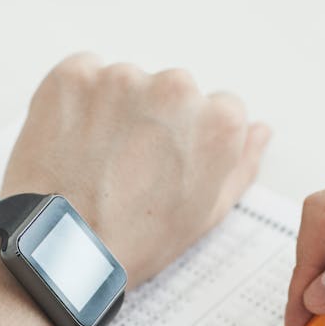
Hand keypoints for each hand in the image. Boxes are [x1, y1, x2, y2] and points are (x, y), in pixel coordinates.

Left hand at [2, 53, 270, 286]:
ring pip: (128, 84)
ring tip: (100, 160)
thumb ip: (241, 164)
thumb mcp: (206, 213)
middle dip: (158, 120)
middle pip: (174, 91)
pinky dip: (80, 102)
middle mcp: (175, 90)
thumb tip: (259, 132)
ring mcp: (121, 79)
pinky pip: (84, 76)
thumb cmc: (137, 239)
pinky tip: (76, 143)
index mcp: (217, 123)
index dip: (195, 140)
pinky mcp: (74, 76)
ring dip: (118, 111)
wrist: (66, 249)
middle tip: (133, 167)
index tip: (173, 163)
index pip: (220, 108)